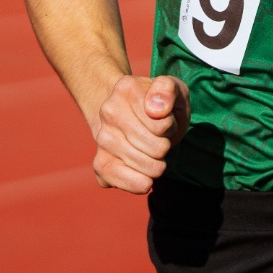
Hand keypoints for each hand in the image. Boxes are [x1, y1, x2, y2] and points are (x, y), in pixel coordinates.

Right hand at [90, 74, 189, 192]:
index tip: (163, 117)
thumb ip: (167, 90)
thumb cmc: (159, 104)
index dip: (170, 125)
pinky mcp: (100, 164)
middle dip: (165, 146)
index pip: (163, 125)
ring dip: (158, 164)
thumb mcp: (172, 88)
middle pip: (157, 149)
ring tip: (150, 150)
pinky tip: (145, 176)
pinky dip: (140, 184)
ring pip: (146, 167)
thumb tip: (157, 110)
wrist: (132, 115)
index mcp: (126, 89)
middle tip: (158, 137)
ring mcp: (102, 139)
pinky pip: (122, 182)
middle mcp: (107, 113)